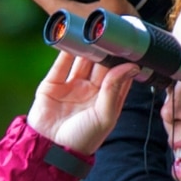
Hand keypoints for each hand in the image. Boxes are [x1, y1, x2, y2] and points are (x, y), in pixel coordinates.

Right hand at [26, 38, 134, 161]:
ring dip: (86, 47)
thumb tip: (131, 66)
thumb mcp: (104, 116)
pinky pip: (60, 64)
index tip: (128, 43)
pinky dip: (66, 51)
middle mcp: (90, 91)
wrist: (49, 150)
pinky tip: (72, 38)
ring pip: (81, 61)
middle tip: (109, 32)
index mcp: (106, 99)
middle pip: (100, 64)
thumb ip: (114, 89)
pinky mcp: (52, 84)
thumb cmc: (82, 140)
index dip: (123, 60)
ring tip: (91, 31)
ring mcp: (71, 86)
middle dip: (105, 49)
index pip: (118, 74)